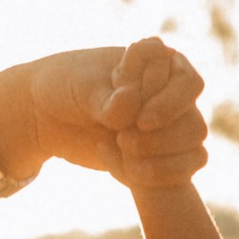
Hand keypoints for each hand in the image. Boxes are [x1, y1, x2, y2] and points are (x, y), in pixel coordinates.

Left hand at [9, 41, 208, 186]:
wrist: (43, 116)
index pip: (189, 83)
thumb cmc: (64, 86)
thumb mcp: (83, 88)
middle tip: (124, 139)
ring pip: (192, 149)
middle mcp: (170, 94)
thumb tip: (132, 103)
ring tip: (120, 149)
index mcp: (159, 64)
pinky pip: (179, 171)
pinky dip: (153, 174)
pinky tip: (119, 167)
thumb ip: (109, 99)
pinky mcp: (159, 154)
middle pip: (195, 124)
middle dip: (162, 139)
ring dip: (159, 158)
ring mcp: (168, 126)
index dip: (170, 104)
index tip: (140, 119)